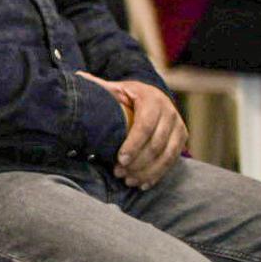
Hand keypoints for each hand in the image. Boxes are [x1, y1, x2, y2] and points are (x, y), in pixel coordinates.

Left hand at [80, 73, 185, 188]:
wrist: (153, 95)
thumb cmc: (128, 94)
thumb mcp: (116, 88)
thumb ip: (100, 86)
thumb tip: (78, 77)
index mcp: (152, 99)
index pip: (144, 125)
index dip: (133, 144)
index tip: (119, 159)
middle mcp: (170, 112)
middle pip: (157, 144)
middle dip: (138, 162)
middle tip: (119, 173)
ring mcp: (179, 126)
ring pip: (167, 155)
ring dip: (147, 171)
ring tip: (128, 181)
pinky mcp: (182, 138)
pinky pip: (172, 160)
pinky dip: (158, 174)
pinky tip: (143, 184)